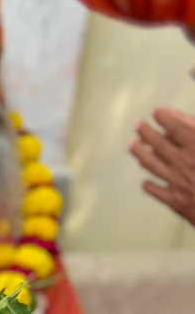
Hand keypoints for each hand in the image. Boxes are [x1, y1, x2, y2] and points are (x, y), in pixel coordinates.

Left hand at [130, 108, 194, 225]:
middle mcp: (183, 163)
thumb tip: (183, 120)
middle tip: (138, 125)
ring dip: (140, 154)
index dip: (165, 118)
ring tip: (132, 146)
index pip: (176, 127)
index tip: (156, 112)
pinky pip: (157, 191)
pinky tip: (145, 182)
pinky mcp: (175, 202)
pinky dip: (149, 185)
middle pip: (159, 144)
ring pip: (152, 165)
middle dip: (147, 132)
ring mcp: (176, 183)